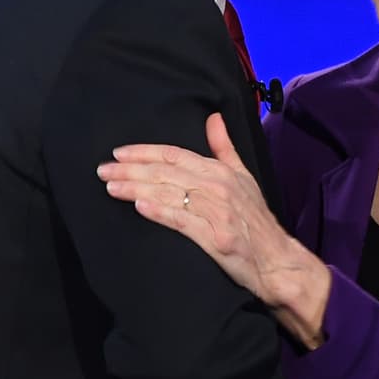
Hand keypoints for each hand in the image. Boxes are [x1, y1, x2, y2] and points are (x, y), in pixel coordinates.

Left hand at [98, 113, 329, 348]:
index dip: (145, 152)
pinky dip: (160, 211)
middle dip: (131, 170)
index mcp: (221, 171)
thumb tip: (213, 118)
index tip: (119, 153)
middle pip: (166, 172)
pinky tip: (139, 206)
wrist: (276, 260)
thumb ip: (224, 148)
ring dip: (137, 188)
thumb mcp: (244, 177)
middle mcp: (218, 186)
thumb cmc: (255, 220)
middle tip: (102, 170)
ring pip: (169, 194)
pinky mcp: (215, 237)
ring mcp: (217, 211)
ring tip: (110, 187)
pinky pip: (182, 220)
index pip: (175, 154)